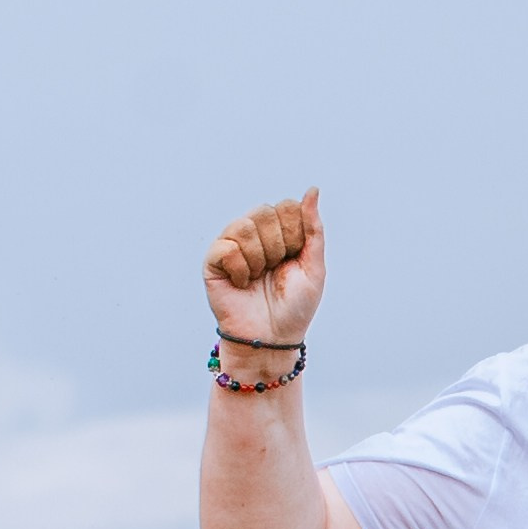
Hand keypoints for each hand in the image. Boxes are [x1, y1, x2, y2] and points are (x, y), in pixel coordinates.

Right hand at [205, 188, 324, 347]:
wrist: (273, 339)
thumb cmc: (295, 308)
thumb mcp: (314, 267)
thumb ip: (313, 229)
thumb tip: (312, 189)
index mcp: (280, 233)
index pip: (287, 206)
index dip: (294, 234)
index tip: (294, 259)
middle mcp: (254, 234)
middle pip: (265, 212)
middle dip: (277, 246)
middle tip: (275, 270)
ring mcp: (232, 245)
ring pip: (244, 226)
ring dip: (258, 258)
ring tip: (258, 278)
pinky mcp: (213, 262)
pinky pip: (226, 247)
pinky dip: (240, 269)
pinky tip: (242, 284)